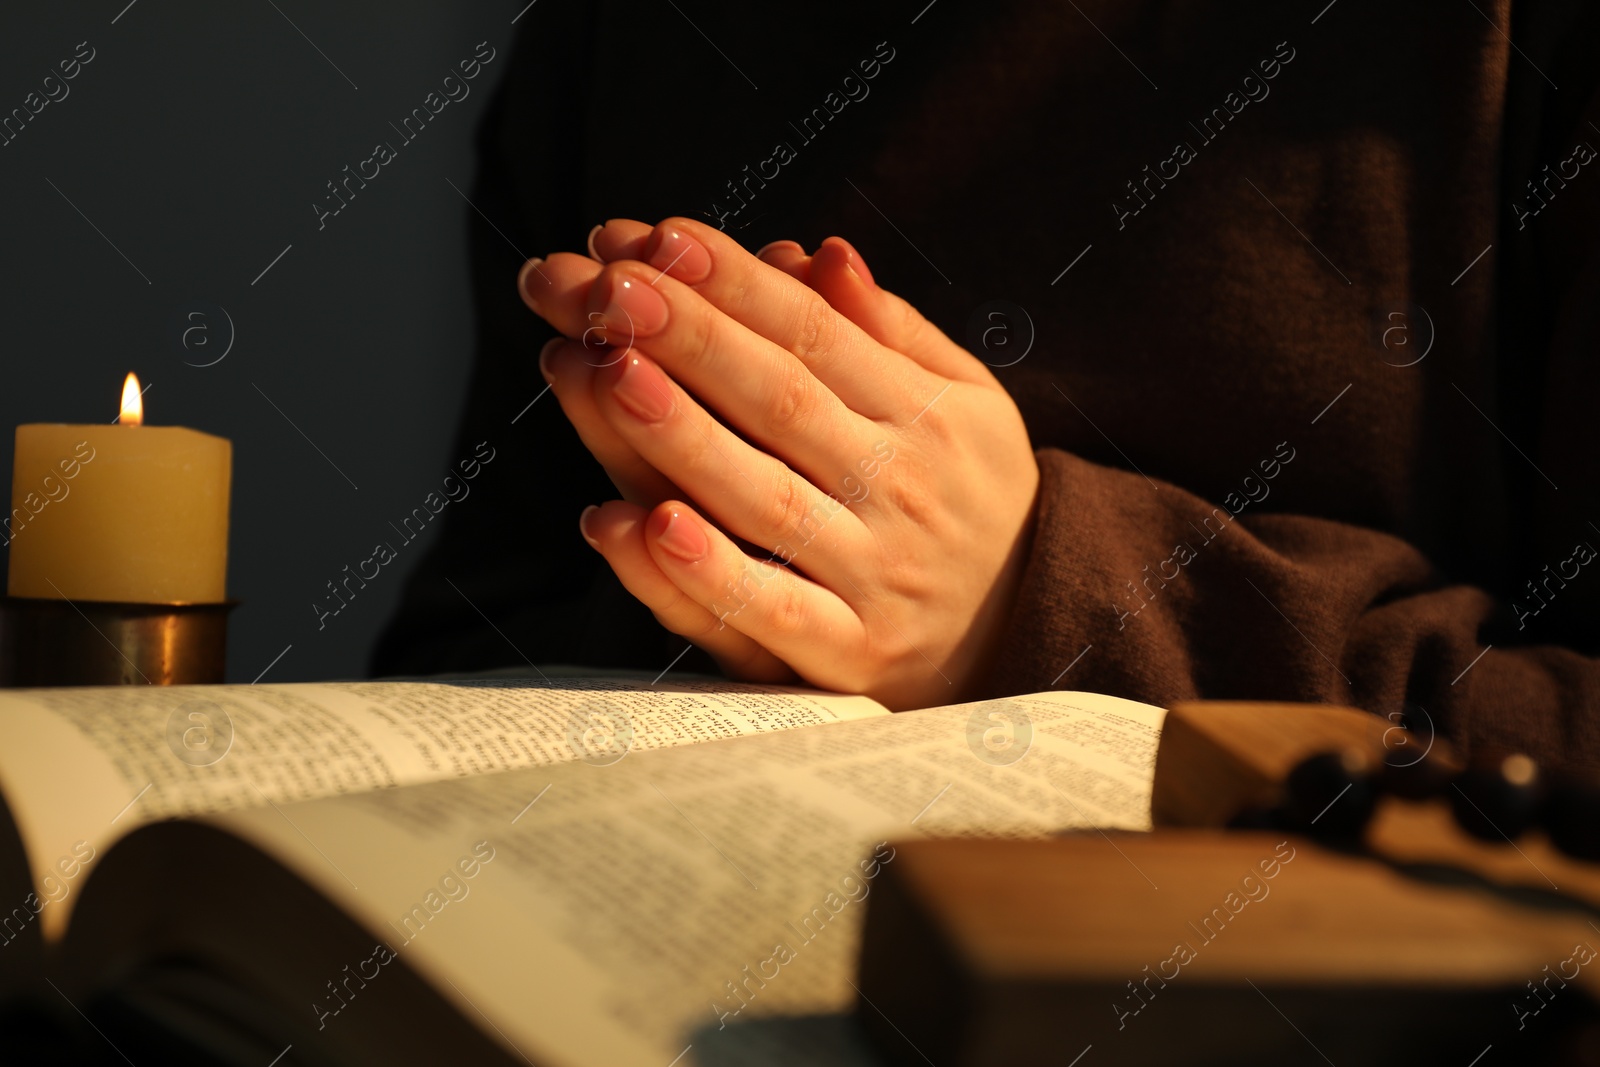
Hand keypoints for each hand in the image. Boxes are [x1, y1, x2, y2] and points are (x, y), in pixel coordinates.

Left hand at [519, 218, 1038, 708]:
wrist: (1031, 630)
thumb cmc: (970, 496)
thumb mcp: (965, 399)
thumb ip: (891, 330)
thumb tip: (820, 255)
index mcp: (923, 413)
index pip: (814, 333)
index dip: (735, 284)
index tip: (659, 239)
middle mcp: (898, 487)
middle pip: (779, 401)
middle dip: (687, 337)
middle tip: (607, 287)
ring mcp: (872, 574)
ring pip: (764, 498)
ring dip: (681, 435)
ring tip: (608, 373)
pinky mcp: (848, 654)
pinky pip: (768, 612)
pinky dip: (704, 572)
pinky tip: (636, 525)